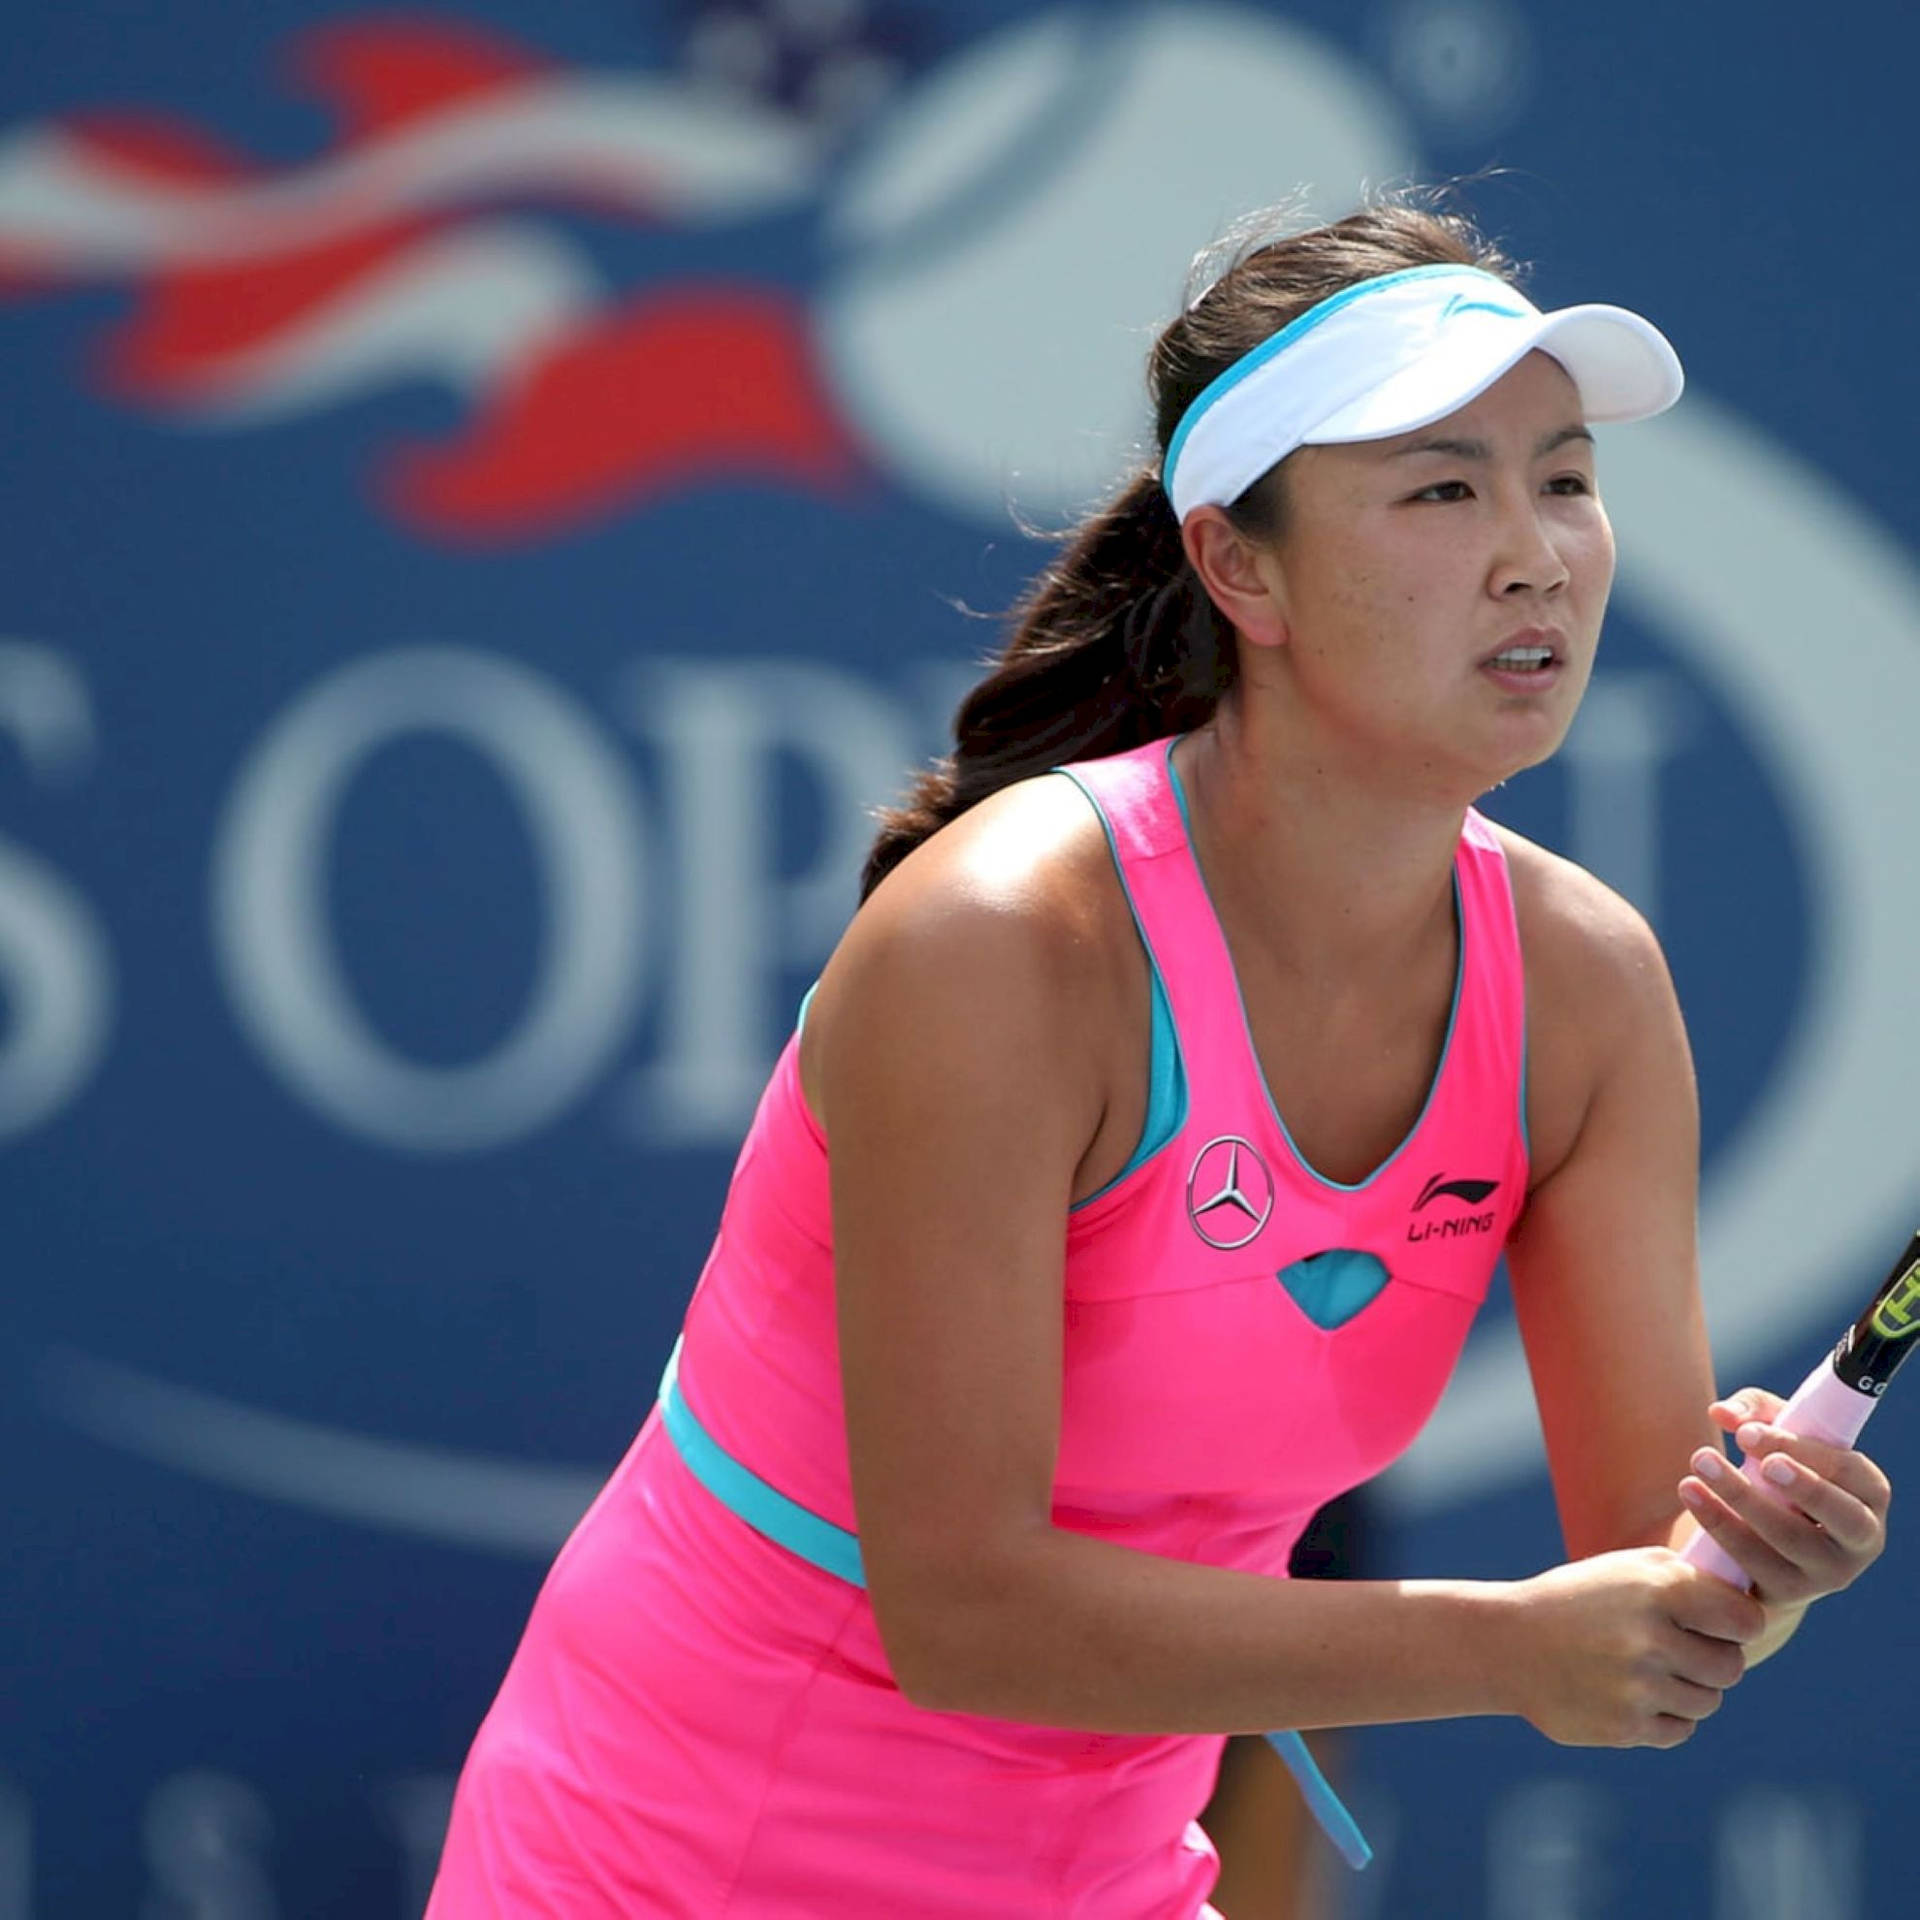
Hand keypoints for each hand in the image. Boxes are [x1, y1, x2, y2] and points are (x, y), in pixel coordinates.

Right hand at [1505, 1547, 1765, 1748]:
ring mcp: (1638, 1687)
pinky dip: (1664, 1715)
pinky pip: (1680, 1729)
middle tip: (1679, 1647)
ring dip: (1687, 1688)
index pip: (1744, 1619)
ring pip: (1707, 1701)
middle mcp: (1650, 1638)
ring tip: (1647, 1668)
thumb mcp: (1626, 1569)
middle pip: (1731, 1666)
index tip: (1723, 1622)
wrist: (1508, 1643)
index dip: (1738, 1621)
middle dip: (1712, 1658)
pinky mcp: (1626, 1727)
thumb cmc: (1578, 1599)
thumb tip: (1749, 1597)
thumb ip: (1687, 1577)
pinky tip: (1631, 1692)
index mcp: (1656, 1590)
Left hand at [1678, 1387, 1892, 1606]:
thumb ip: (1754, 1412)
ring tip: (1700, 1463)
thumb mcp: (1777, 1436)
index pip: (1847, 1469)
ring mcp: (1829, 1571)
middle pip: (1840, 1515)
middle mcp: (1862, 1537)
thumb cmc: (1780, 1473)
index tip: (1749, 1435)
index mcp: (1868, 1492)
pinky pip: (1755, 1563)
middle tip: (1758, 1461)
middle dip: (1803, 1487)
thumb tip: (1722, 1413)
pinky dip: (1720, 1526)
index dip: (1802, 1449)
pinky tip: (1691, 1494)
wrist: (1770, 1544)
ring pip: (1790, 1541)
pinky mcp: (1791, 1590)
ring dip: (1742, 1500)